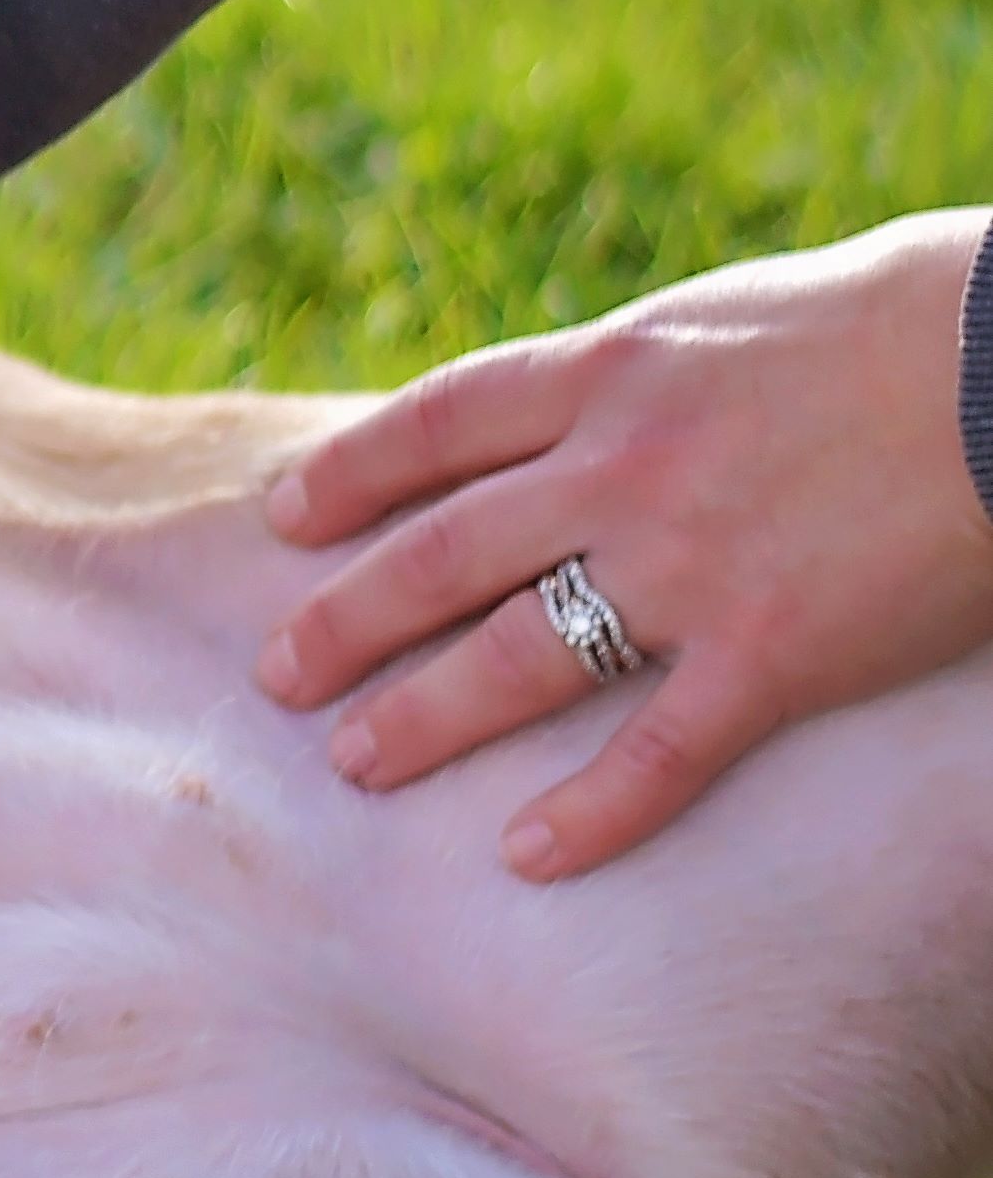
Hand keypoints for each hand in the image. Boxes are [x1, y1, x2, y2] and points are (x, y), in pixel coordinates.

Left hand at [258, 210, 992, 880]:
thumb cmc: (902, 325)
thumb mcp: (732, 322)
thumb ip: (644, 378)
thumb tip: (576, 413)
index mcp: (613, 373)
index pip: (437, 427)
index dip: (350, 476)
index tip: (285, 521)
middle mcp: (622, 469)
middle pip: (439, 555)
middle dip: (344, 621)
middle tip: (276, 678)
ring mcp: (690, 567)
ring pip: (511, 656)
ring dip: (421, 716)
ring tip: (354, 763)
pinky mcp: (774, 652)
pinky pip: (655, 751)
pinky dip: (587, 810)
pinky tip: (526, 855)